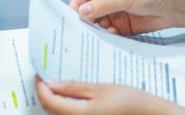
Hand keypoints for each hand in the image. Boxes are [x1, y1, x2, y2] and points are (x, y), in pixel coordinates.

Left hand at [36, 76, 184, 114]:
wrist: (145, 114)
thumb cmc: (127, 100)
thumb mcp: (99, 89)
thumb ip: (73, 87)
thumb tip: (51, 84)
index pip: (48, 101)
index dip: (40, 87)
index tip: (39, 74)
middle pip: (50, 110)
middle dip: (46, 93)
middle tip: (47, 76)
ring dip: (54, 101)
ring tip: (58, 84)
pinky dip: (64, 107)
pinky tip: (70, 97)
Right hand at [69, 0, 181, 34]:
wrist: (176, 7)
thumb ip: (105, 4)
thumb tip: (83, 10)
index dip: (77, 4)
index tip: (73, 17)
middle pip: (89, 10)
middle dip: (86, 20)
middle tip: (85, 30)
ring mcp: (116, 12)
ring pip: (97, 23)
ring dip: (97, 29)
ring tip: (102, 33)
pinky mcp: (122, 26)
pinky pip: (108, 32)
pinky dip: (107, 35)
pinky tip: (113, 35)